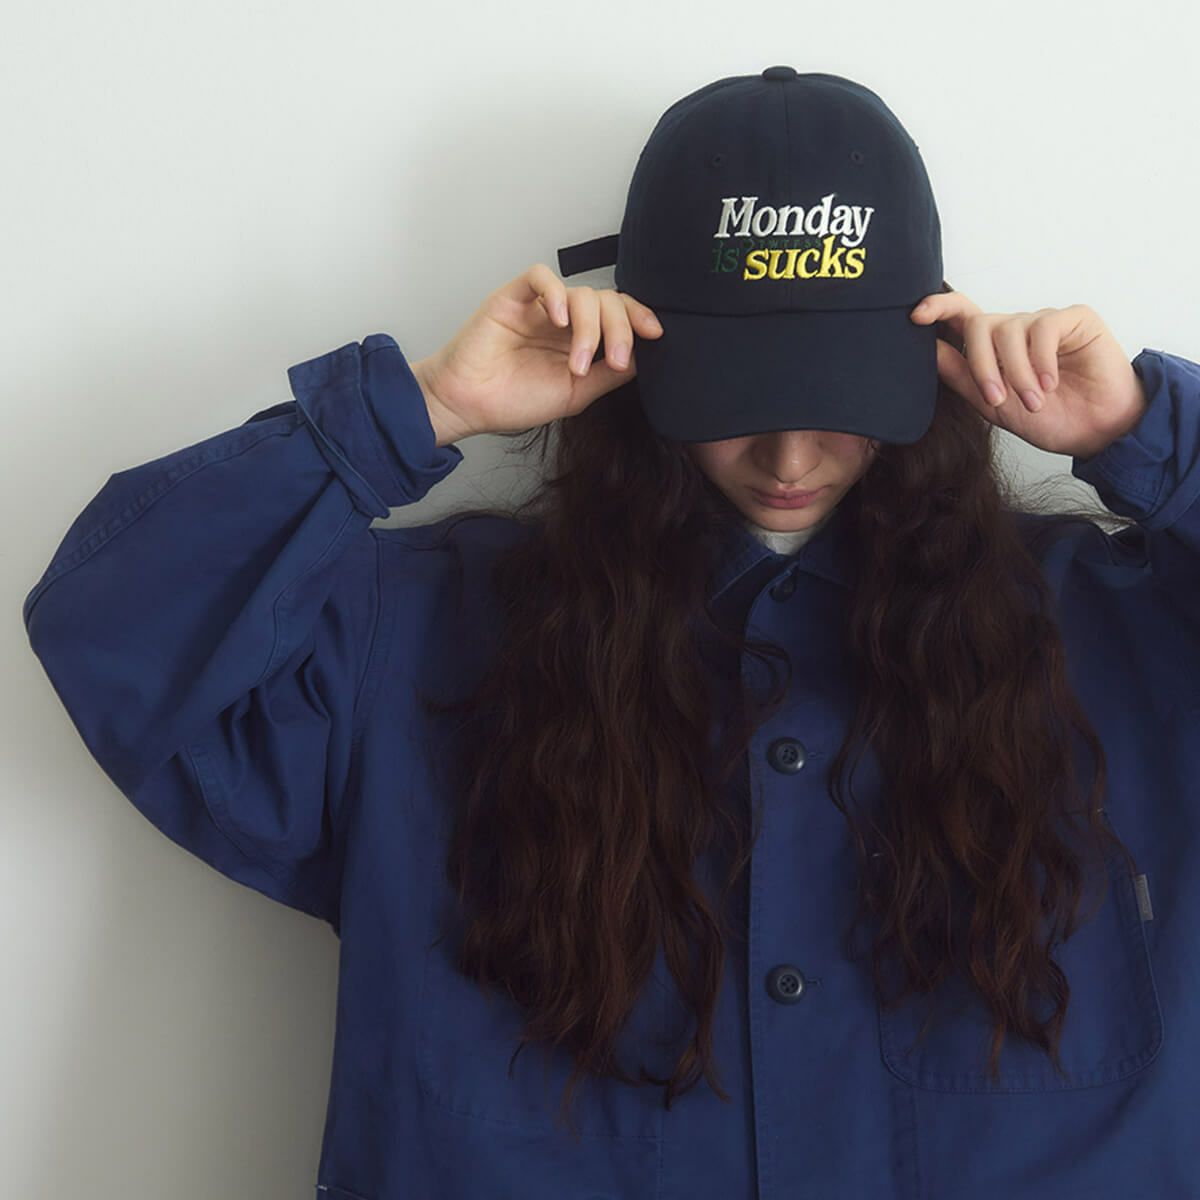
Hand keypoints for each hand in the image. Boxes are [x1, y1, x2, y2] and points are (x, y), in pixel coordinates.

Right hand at [413, 263, 663, 443]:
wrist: (469, 405)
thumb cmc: (513, 400)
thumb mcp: (575, 394)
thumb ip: (607, 375)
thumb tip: (644, 359)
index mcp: (580, 340)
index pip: (618, 314)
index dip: (639, 317)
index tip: (656, 335)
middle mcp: (564, 320)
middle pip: (607, 301)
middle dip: (620, 329)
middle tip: (615, 360)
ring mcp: (539, 307)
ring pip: (582, 293)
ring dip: (589, 328)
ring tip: (576, 364)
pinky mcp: (513, 297)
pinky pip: (541, 277)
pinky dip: (557, 294)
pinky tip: (560, 321)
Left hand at [908, 291, 1147, 458]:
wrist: (1095, 432)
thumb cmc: (1047, 418)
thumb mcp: (992, 404)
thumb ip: (960, 375)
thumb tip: (927, 351)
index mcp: (992, 347)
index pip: (960, 313)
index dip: (937, 307)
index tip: (915, 316)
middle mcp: (1015, 329)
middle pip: (979, 324)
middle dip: (982, 365)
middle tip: (998, 399)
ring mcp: (1044, 321)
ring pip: (1009, 330)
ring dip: (1017, 373)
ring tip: (1033, 402)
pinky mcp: (1074, 319)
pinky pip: (1043, 328)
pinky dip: (1042, 362)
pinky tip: (1051, 384)